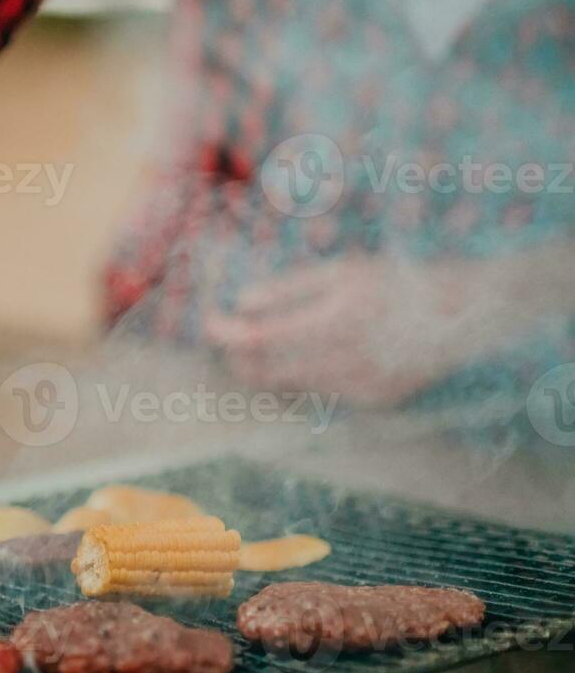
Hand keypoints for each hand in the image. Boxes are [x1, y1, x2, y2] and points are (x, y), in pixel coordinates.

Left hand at [202, 257, 474, 405]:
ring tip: (260, 347)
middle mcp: (347, 358)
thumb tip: (242, 304)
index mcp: (336, 319)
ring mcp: (362, 386)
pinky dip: (305, 378)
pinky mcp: (374, 401)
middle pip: (268, 371)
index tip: (209, 322)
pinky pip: (322, 393)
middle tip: (226, 340)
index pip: (261, 337)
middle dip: (239, 357)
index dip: (228, 333)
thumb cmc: (395, 282)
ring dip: (267, 369)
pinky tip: (307, 359)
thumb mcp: (342, 271)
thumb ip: (288, 289)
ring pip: (292, 386)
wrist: (463, 313)